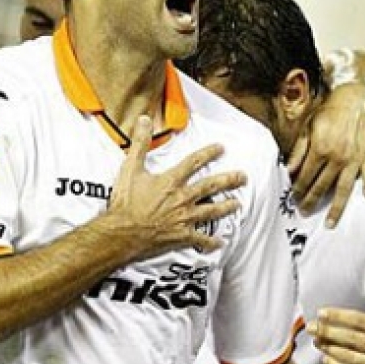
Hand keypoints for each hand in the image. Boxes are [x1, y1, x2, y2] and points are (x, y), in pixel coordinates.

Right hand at [106, 116, 244, 260]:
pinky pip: (201, 239)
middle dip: (229, 180)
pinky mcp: (181, 237)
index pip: (194, 162)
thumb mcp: (130, 169)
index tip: (221, 149)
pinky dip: (211, 242)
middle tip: (242, 177)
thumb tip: (144, 121)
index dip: (209, 153)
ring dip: (226, 207)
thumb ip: (139, 144)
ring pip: (211, 211)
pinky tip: (220, 242)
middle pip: (211, 186)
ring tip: (237, 204)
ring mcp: (184, 218)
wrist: (121, 233)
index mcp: (171, 181)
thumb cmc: (125, 204)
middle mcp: (182, 199)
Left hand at [287, 82, 364, 226]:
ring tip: (330, 223)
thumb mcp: (307, 128)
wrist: (354, 99)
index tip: (293, 198)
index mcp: (320, 149)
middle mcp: (338, 157)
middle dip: (311, 201)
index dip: (298, 189)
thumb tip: (288, 171)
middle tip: (304, 212)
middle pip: (322, 186)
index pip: (306, 177)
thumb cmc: (329, 112)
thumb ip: (298, 151)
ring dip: (336, 208)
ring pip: (344, 189)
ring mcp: (355, 158)